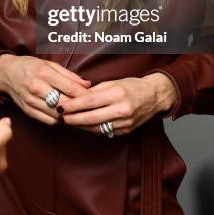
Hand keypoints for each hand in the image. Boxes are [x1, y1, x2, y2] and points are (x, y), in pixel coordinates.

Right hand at [0, 54, 90, 124]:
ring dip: (70, 116)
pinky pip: (48, 120)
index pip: (69, 87)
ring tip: (81, 114)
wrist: (5, 73)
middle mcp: (37, 87)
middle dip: (79, 107)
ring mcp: (31, 101)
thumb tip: (87, 84)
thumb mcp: (49, 64)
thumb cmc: (30, 66)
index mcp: (44, 73)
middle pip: (64, 102)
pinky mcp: (28, 111)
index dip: (84, 94)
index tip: (94, 97)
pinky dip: (59, 120)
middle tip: (90, 108)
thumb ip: (69, 75)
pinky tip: (66, 117)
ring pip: (57, 114)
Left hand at [59, 73, 177, 135]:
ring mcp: (124, 123)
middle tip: (60, 117)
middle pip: (91, 117)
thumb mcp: (113, 82)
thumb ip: (95, 90)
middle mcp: (121, 109)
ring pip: (96, 128)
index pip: (89, 101)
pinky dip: (92, 129)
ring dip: (80, 126)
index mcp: (117, 94)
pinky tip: (83, 126)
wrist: (154, 96)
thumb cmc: (132, 86)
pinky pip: (104, 132)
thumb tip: (76, 97)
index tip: (60, 107)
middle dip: (73, 119)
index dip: (73, 105)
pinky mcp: (125, 131)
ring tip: (68, 121)